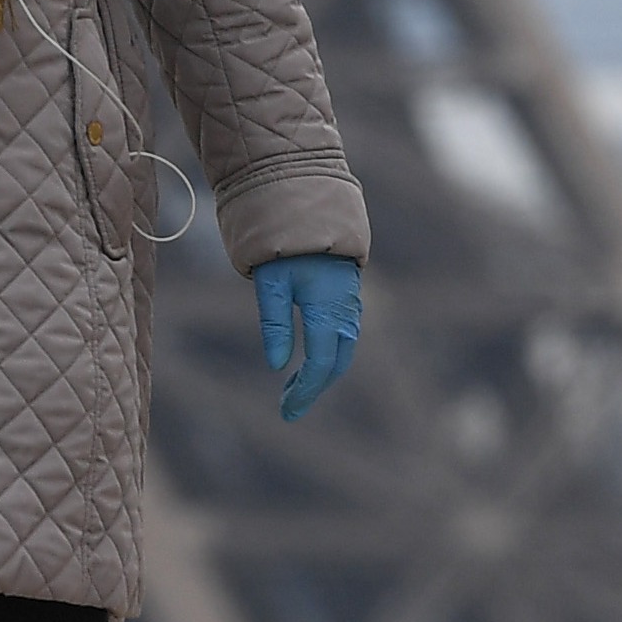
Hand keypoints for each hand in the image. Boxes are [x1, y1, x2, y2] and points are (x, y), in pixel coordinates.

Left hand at [256, 252, 360, 421]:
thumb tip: (278, 365)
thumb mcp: (271, 283)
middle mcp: (345, 311)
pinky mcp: (347, 297)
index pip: (320, 364)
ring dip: (322, 372)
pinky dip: (329, 354)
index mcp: (327, 310)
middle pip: (335, 363)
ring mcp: (350, 304)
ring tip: (294, 388)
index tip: (287, 413)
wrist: (312, 209)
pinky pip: (343, 335)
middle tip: (288, 406)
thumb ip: (275, 323)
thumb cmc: (285, 245)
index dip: (304, 391)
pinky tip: (309, 361)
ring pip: (342, 350)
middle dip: (313, 387)